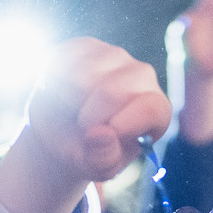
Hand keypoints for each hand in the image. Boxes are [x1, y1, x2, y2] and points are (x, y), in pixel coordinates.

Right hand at [0, 39, 171, 212]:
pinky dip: (56, 81)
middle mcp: (143, 77)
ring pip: (87, 72)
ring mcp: (116, 57)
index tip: (98, 135)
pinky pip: (67, 58)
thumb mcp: (96, 167)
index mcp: (156, 112)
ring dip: (69, 98)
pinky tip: (60, 93)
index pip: (152, 109)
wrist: (62, 133)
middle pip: (113, 91)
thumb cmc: (88, 152)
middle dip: (88, 116)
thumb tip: (102, 135)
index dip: (125, 123)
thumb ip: (103, 160)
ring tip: (71, 111)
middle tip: (81, 128)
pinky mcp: (88, 45)